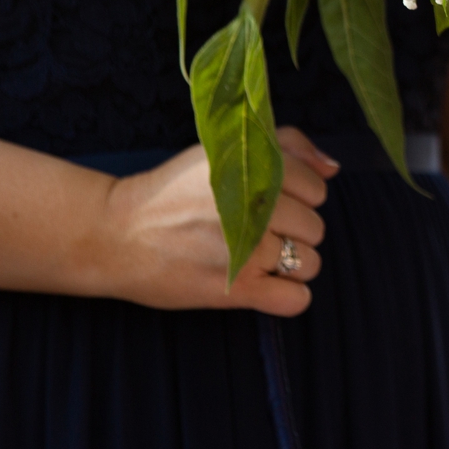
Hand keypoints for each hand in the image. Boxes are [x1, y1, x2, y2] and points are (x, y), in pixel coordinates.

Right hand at [99, 126, 337, 313]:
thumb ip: (286, 148)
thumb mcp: (222, 153)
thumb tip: (333, 168)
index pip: (317, 189)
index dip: (296, 197)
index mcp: (255, 170)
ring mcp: (248, 252)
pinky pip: (295, 300)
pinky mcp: (236, 291)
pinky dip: (286, 296)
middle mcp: (256, 208)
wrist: (115, 234)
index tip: (265, 201)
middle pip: (315, 228)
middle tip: (254, 231)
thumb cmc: (172, 192)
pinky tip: (262, 285)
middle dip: (292, 231)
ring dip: (290, 264)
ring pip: (310, 263)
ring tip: (255, 258)